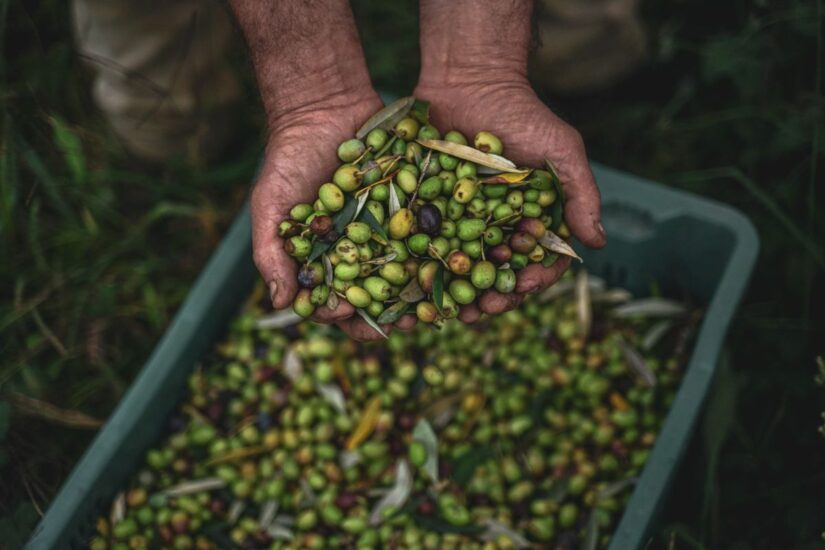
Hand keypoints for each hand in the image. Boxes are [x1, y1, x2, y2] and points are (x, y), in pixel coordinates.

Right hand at [252, 94, 417, 340]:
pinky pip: (429, 233)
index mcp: (326, 261)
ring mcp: (388, 232)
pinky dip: (441, 248)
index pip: (333, 302)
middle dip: (390, 314)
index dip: (341, 313)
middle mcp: (360, 253)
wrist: (324, 108)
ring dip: (422, 291)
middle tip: (404, 324)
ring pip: (408, 271)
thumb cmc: (288, 159)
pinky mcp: (412, 208)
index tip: (348, 311)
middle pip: (376, 295)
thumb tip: (281, 305)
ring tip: (434, 305)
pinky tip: (452, 259)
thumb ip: (272, 254)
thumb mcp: (271, 205)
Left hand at [413, 76, 605, 321]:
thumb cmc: (523, 113)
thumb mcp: (560, 149)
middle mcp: (500, 228)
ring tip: (453, 311)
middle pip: (500, 274)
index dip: (533, 279)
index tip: (522, 287)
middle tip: (484, 309)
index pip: (540, 261)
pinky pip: (429, 246)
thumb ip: (581, 193)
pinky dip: (426, 268)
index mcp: (534, 220)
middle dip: (494, 296)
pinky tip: (421, 284)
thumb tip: (598, 243)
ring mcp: (464, 222)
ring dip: (459, 293)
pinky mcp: (432, 212)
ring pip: (463, 268)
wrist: (470, 81)